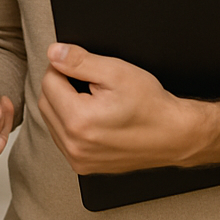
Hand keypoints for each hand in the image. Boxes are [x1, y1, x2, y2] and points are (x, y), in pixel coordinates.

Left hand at [38, 43, 206, 174]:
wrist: (173, 135)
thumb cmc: (150, 105)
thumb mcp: (116, 72)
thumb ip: (80, 61)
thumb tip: (53, 53)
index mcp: (79, 121)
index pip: (48, 81)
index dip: (63, 68)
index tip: (83, 68)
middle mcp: (74, 145)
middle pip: (46, 102)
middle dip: (61, 86)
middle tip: (90, 83)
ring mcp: (78, 159)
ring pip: (51, 120)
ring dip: (63, 105)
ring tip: (93, 100)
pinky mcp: (83, 166)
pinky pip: (62, 138)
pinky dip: (70, 124)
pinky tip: (91, 117)